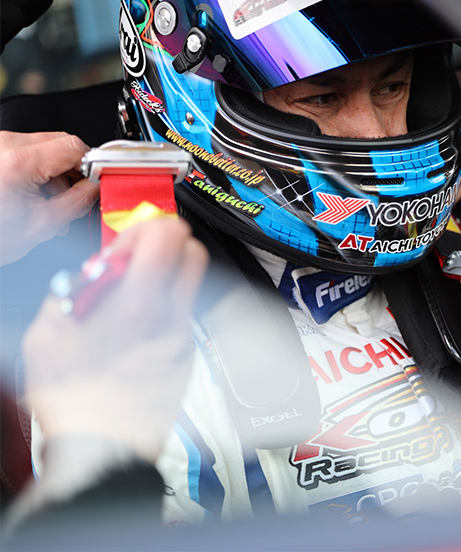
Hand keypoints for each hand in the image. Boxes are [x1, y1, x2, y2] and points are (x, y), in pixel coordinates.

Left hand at [0, 131, 98, 266]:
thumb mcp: (42, 225)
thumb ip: (78, 201)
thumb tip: (98, 186)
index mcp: (17, 161)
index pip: (75, 146)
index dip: (93, 164)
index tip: (99, 180)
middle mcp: (3, 144)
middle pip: (61, 142)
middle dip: (75, 169)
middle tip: (77, 194)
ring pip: (45, 146)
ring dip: (56, 171)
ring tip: (49, 201)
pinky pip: (26, 150)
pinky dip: (38, 170)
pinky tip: (34, 194)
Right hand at [22, 218, 208, 461]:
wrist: (103, 451)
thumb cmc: (76, 401)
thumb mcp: (46, 336)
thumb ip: (67, 294)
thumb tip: (81, 281)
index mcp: (139, 302)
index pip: (170, 235)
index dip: (142, 230)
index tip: (119, 249)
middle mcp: (172, 316)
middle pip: (193, 250)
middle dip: (163, 246)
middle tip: (130, 264)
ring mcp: (184, 337)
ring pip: (191, 284)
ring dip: (164, 277)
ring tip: (127, 300)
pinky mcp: (187, 357)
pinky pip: (183, 316)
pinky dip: (164, 309)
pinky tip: (134, 330)